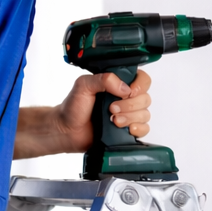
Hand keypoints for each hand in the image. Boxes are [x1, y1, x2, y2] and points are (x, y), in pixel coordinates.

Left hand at [13, 70, 152, 158]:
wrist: (66, 130)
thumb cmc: (72, 107)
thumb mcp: (83, 85)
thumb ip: (103, 79)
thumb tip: (124, 87)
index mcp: (117, 84)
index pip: (142, 79)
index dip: (140, 86)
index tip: (129, 91)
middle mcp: (125, 98)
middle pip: (145, 98)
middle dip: (130, 105)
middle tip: (112, 108)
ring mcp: (127, 115)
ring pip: (145, 114)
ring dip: (131, 118)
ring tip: (113, 120)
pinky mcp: (127, 130)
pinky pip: (144, 129)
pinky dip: (138, 129)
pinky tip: (126, 129)